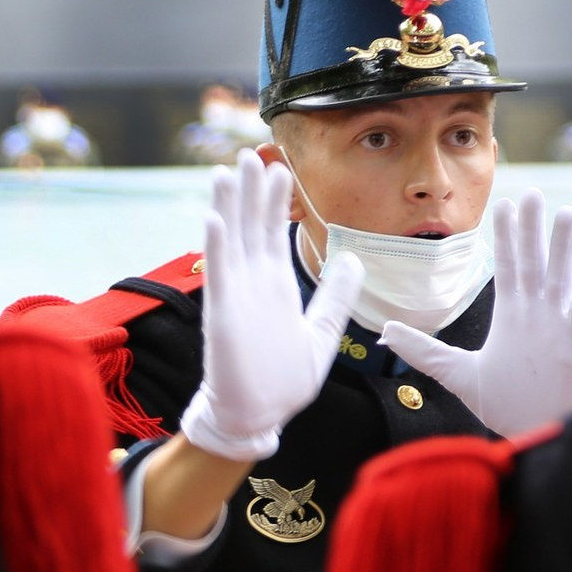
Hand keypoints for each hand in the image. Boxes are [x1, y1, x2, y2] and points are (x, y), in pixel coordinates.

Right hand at [179, 150, 364, 462]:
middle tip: (249, 154)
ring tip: (227, 172)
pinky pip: (221, 275)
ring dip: (229, 206)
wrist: (256, 417)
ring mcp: (237, 297)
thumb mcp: (322, 334)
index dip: (275, 202)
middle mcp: (254, 285)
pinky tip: (216, 218)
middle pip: (252, 228)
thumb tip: (355, 260)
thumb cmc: (284, 381)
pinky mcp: (224, 315)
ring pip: (233, 241)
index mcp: (276, 287)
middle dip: (250, 192)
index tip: (278, 168)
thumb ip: (337, 297)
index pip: (274, 234)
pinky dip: (218, 246)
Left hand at [381, 190, 571, 437]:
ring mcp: (555, 326)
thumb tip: (384, 332)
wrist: (533, 432)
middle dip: (532, 229)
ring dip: (563, 246)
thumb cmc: (504, 404)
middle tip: (535, 193)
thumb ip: (423, 351)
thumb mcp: (456, 373)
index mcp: (511, 316)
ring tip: (566, 212)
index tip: (504, 205)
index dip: (506, 237)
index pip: (508, 267)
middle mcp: (534, 314)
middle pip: (532, 262)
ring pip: (559, 277)